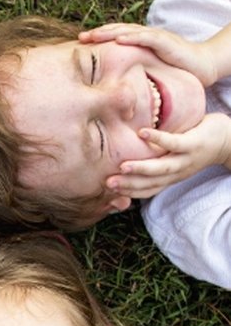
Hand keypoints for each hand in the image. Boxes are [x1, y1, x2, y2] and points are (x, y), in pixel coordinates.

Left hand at [78, 23, 218, 85]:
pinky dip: (132, 37)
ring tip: (93, 35)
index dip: (98, 39)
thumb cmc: (174, 69)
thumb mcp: (147, 69)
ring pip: (129, 31)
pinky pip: (146, 38)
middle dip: (98, 33)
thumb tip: (110, 84)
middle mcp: (145, 36)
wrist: (202, 66)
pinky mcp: (166, 42)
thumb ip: (131, 71)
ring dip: (110, 32)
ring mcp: (156, 37)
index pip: (115, 37)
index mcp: (139, 42)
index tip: (79, 45)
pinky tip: (119, 39)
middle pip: (118, 31)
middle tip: (80, 38)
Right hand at [106, 112, 230, 198]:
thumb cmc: (196, 146)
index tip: (107, 190)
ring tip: (123, 166)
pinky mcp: (194, 143)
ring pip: (162, 168)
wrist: (229, 140)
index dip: (128, 192)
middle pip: (151, 182)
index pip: (147, 190)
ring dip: (142, 168)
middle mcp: (177, 172)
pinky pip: (174, 143)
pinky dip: (158, 139)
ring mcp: (186, 159)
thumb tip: (128, 158)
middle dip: (129, 184)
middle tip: (108, 184)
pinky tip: (142, 133)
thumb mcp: (175, 159)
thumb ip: (156, 161)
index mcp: (171, 177)